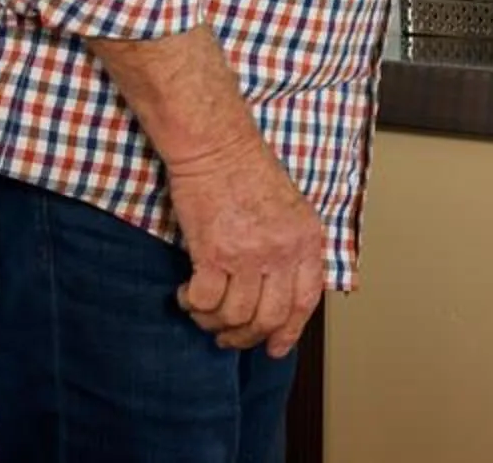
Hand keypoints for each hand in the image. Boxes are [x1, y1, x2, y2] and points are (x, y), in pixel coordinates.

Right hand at [161, 137, 327, 356]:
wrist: (217, 145)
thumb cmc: (247, 171)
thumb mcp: (288, 210)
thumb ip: (289, 249)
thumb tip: (276, 293)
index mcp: (306, 238)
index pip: (306, 300)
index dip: (290, 331)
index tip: (274, 348)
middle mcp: (283, 249)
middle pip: (270, 318)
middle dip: (246, 337)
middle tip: (227, 336)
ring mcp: (250, 252)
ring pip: (235, 316)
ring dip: (213, 322)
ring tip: (203, 310)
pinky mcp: (214, 252)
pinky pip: (205, 301)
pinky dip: (192, 305)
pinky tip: (186, 293)